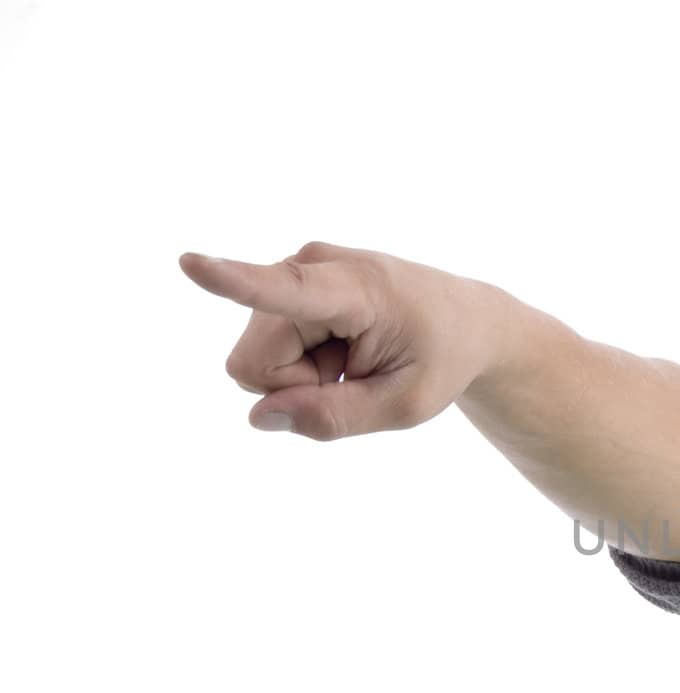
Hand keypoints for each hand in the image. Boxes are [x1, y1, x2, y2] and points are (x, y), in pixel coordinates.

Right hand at [179, 240, 510, 440]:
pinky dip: (300, 364)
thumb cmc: (441, 359)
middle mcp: (313, 264)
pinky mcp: (286, 280)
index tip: (188, 263)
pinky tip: (338, 349)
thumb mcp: (406, 405)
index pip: (285, 290)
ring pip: (255, 360)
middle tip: (353, 372)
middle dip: (296, 386)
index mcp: (356, 290)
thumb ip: (335, 417)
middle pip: (255, 362)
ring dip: (301, 375)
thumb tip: (260, 416)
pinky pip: (264, 349)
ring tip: (351, 358)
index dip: (232, 281)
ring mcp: (295, 269)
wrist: (466, 319)